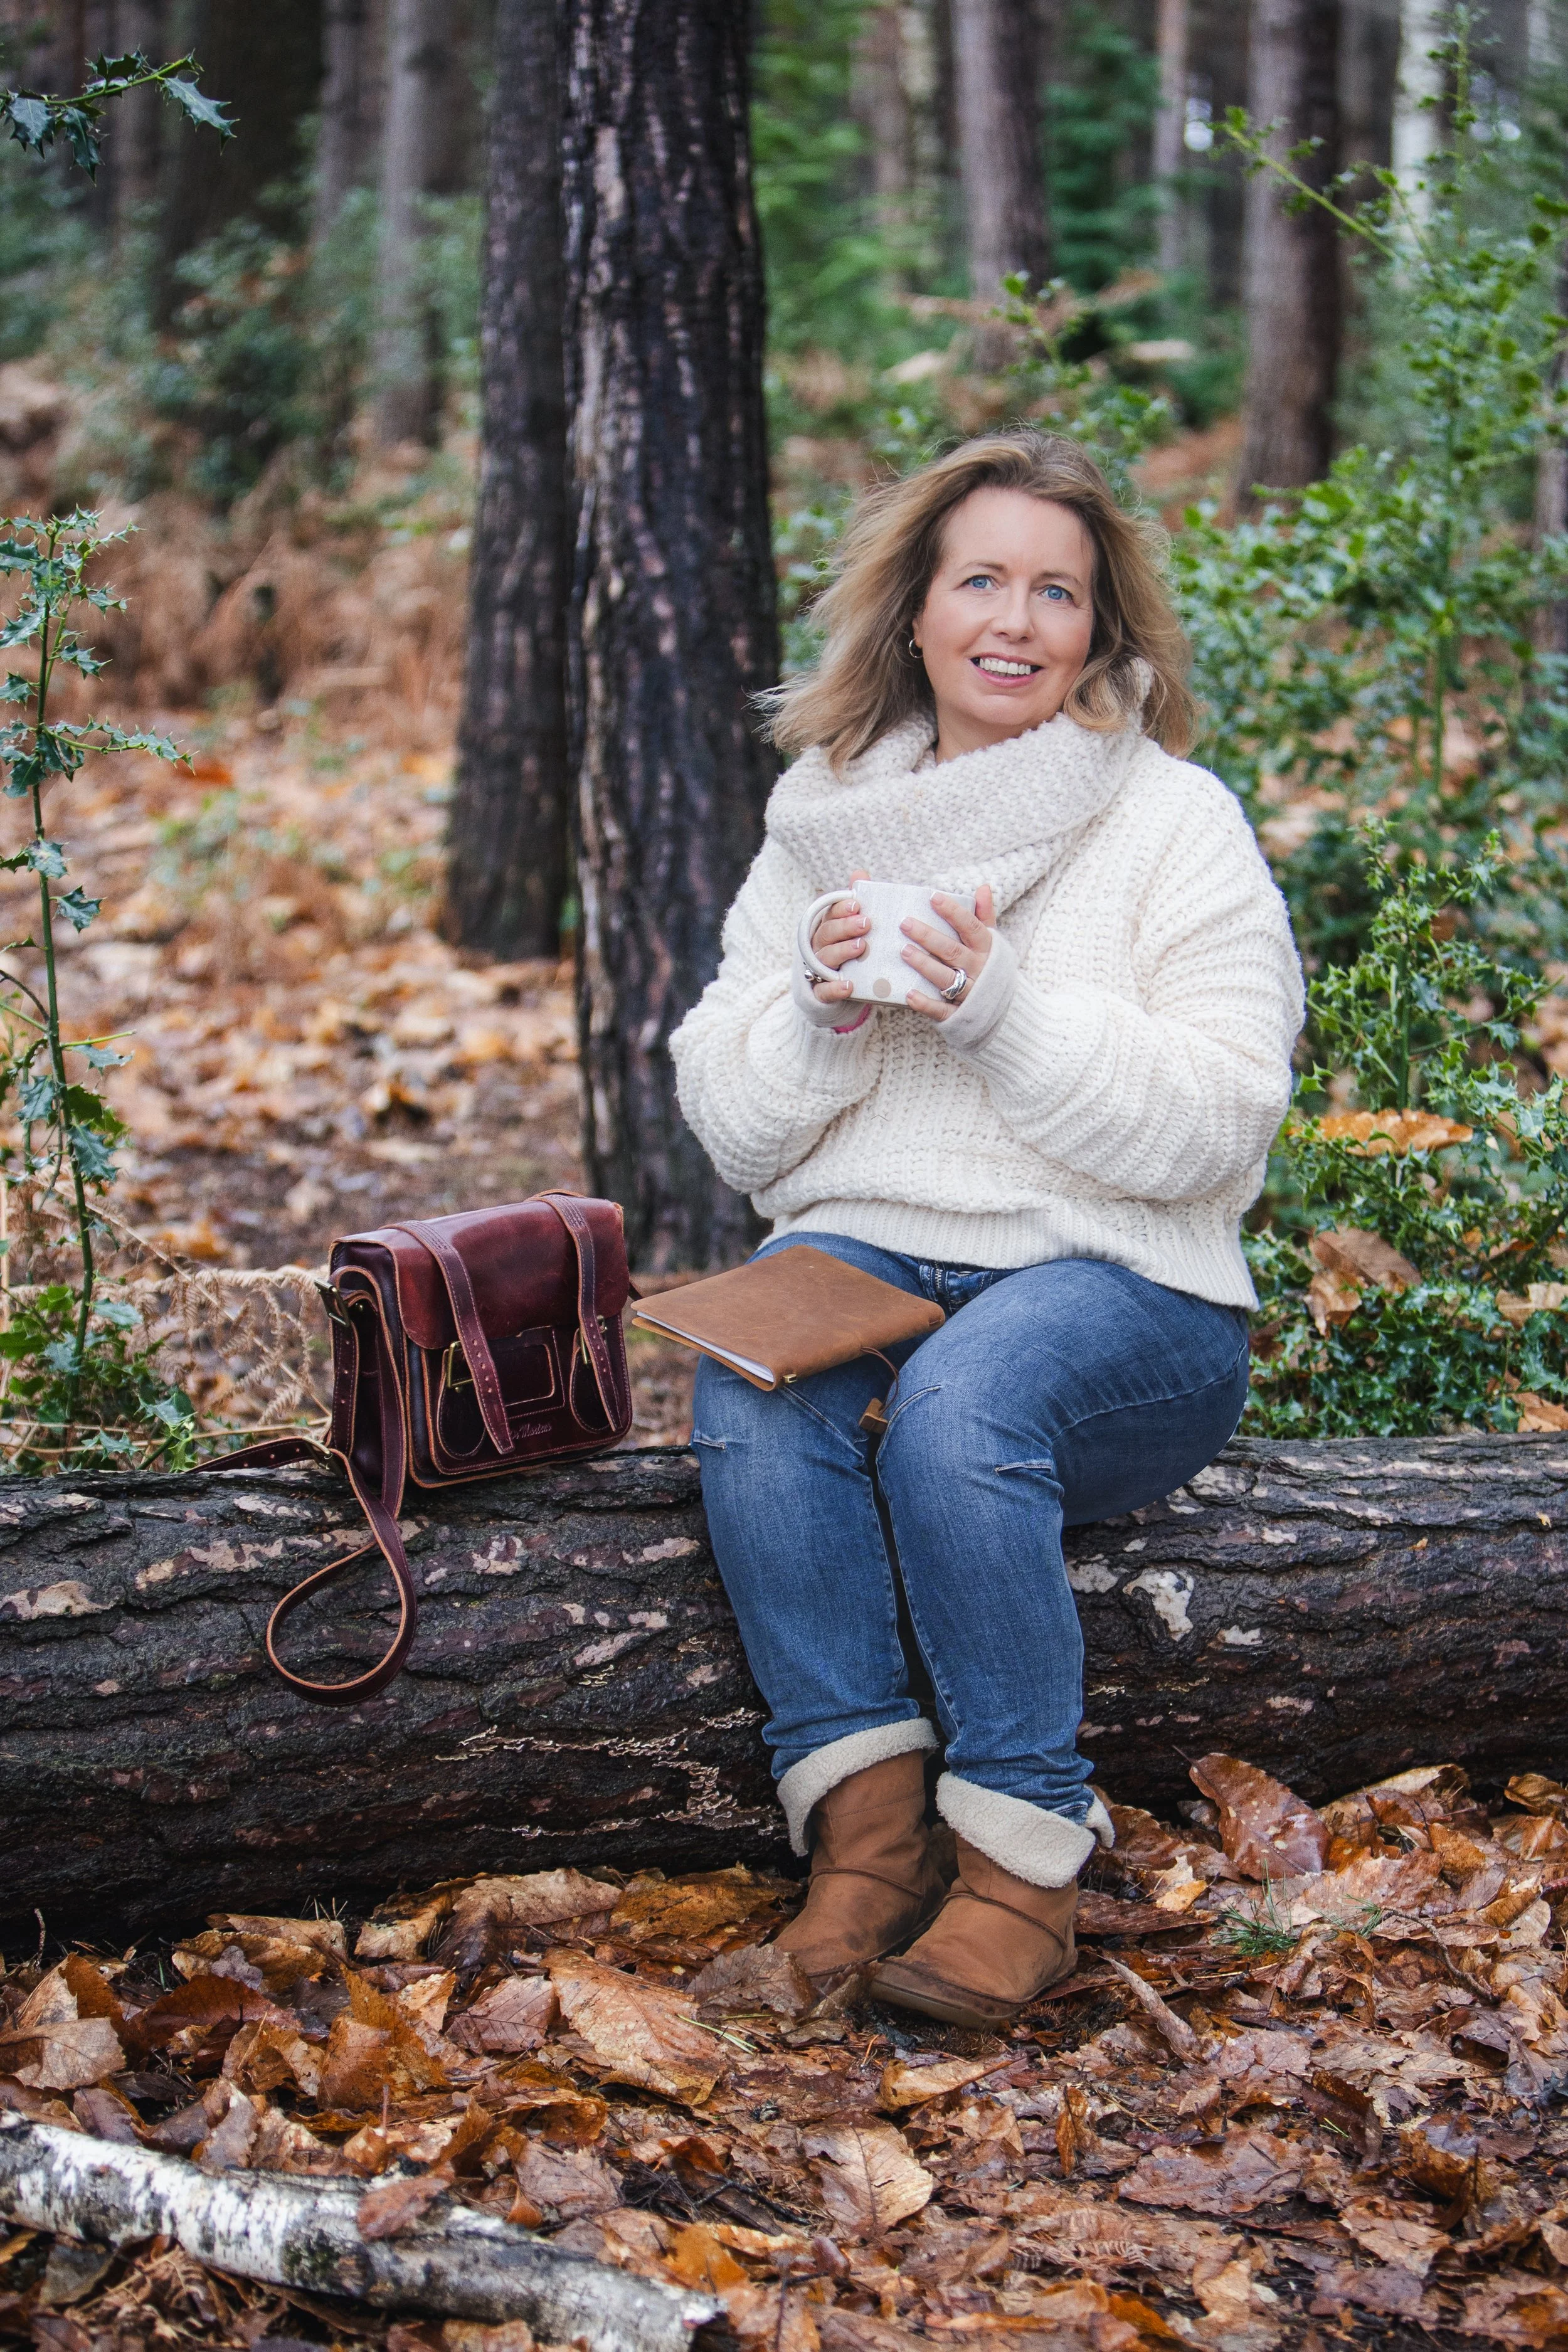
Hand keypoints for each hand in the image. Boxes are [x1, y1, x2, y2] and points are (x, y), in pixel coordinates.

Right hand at [808, 868, 870, 1004]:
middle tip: (866, 923)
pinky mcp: (820, 992)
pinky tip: (848, 985)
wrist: (834, 990)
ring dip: (843, 951)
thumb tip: (860, 873)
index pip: (830, 914)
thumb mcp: (851, 928)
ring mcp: (817, 969)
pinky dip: (834, 988)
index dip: (841, 909)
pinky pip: (824, 990)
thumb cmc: (846, 952)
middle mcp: (819, 946)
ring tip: (861, 947)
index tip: (857, 904)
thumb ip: (855, 904)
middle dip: (846, 927)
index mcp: (828, 928)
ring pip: (826, 957)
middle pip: (828, 933)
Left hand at [902, 885, 995, 1021]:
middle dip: (928, 937)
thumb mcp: (992, 942)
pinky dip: (926, 1003)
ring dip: (924, 965)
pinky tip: (909, 994)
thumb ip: (985, 916)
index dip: (953, 912)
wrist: (1004, 1011)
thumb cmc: (990, 969)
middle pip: (952, 951)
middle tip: (905, 924)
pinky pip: (942, 1010)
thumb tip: (984, 887)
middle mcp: (979, 970)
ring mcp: (969, 994)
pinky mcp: (959, 1015)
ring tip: (903, 951)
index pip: (971, 927)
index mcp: (986, 950)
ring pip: (945, 978)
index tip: (933, 897)